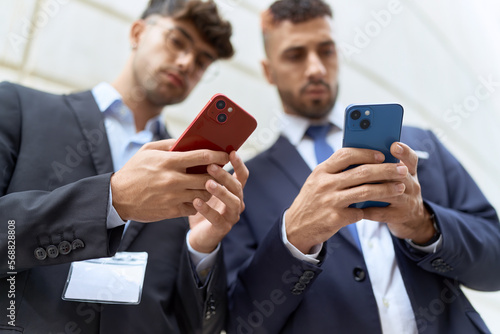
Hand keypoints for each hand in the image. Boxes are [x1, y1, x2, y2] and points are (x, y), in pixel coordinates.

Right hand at [110, 139, 229, 221]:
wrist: (117, 197)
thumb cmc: (134, 170)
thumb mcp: (148, 151)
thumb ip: (169, 144)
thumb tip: (188, 139)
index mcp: (169, 162)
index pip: (202, 157)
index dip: (218, 155)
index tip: (226, 154)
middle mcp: (173, 179)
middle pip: (208, 177)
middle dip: (218, 174)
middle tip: (222, 171)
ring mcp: (173, 197)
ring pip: (204, 193)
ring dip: (211, 188)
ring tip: (211, 184)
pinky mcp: (172, 210)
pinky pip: (195, 207)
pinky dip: (199, 202)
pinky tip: (198, 196)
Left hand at [188, 151, 247, 252]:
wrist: (199, 235)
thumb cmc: (201, 206)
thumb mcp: (203, 189)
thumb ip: (204, 174)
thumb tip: (197, 152)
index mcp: (234, 191)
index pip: (242, 175)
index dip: (239, 164)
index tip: (231, 152)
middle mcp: (237, 203)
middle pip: (237, 187)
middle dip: (225, 175)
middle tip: (211, 166)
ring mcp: (231, 216)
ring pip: (233, 202)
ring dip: (221, 191)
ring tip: (207, 183)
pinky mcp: (222, 228)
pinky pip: (217, 218)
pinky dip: (207, 210)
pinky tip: (196, 201)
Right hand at [285, 148, 406, 253]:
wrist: (296, 227)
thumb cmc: (312, 200)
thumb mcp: (317, 181)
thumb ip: (336, 171)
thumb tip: (365, 160)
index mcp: (322, 171)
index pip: (346, 154)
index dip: (367, 153)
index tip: (382, 155)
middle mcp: (325, 184)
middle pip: (362, 172)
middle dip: (386, 170)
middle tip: (401, 170)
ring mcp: (330, 201)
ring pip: (366, 191)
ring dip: (387, 189)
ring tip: (400, 188)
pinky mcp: (335, 218)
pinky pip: (361, 212)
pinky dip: (372, 210)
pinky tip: (382, 209)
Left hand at [362, 142, 434, 242]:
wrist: (412, 219)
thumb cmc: (394, 191)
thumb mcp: (394, 177)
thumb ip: (381, 167)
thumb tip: (357, 153)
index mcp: (409, 171)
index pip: (411, 158)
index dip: (404, 152)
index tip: (394, 145)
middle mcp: (412, 185)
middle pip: (399, 175)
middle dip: (381, 170)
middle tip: (364, 167)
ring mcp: (408, 202)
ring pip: (390, 193)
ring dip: (371, 189)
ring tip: (354, 187)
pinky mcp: (399, 216)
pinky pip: (381, 213)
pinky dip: (367, 209)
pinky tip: (353, 206)